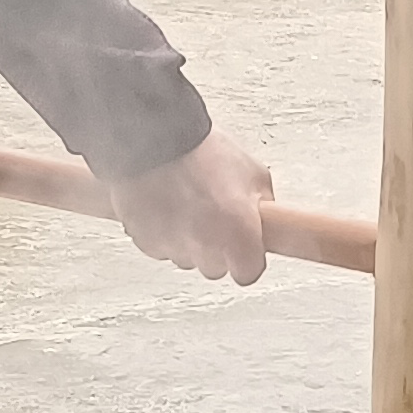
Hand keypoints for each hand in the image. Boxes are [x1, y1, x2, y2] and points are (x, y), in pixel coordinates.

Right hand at [110, 129, 274, 281]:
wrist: (157, 139)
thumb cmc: (204, 152)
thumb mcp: (253, 173)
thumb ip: (263, 206)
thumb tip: (267, 220)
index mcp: (238, 236)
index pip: (248, 274)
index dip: (247, 260)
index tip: (245, 249)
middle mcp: (206, 249)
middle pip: (215, 267)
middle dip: (216, 248)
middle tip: (214, 217)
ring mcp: (173, 248)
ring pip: (186, 257)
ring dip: (188, 240)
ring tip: (188, 205)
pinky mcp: (146, 242)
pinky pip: (160, 247)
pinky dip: (163, 233)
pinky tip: (167, 206)